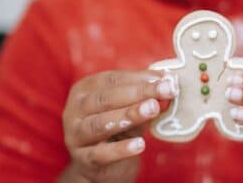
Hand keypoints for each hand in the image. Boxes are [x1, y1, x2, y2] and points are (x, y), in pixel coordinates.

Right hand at [61, 70, 177, 182]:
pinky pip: (101, 154)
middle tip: (164, 91)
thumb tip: (168, 80)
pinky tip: (140, 144)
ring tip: (152, 109)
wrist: (101, 164)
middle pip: (105, 99)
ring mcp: (75, 135)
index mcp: (85, 89)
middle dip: (138, 93)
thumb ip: (144, 94)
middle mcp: (75, 109)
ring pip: (99, 124)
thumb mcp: (130, 107)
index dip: (140, 78)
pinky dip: (120, 149)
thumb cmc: (118, 127)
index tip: (166, 79)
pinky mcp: (83, 159)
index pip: (112, 79)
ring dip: (128, 115)